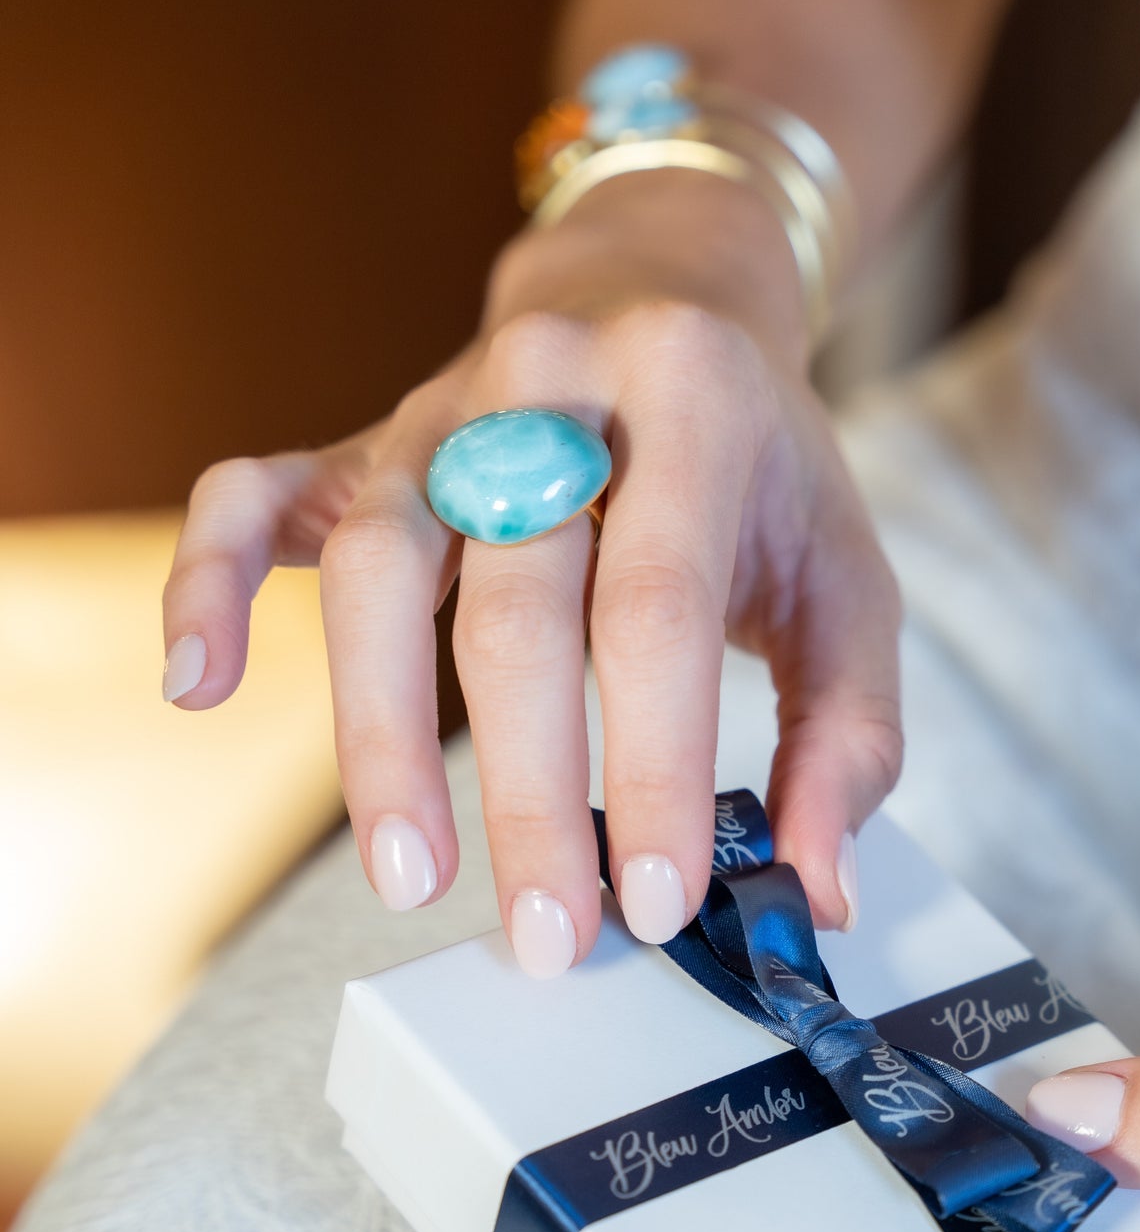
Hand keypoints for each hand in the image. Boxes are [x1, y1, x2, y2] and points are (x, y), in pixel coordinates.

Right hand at [160, 172, 901, 968]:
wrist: (668, 296)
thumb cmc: (761, 471)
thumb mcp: (847, 578)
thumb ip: (849, 735)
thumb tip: (816, 891)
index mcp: (692, 403)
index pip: (658, 608)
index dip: (656, 765)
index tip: (659, 903)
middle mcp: (547, 389)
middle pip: (514, 607)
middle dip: (528, 792)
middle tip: (549, 935)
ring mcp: (436, 411)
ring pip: (376, 569)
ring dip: (377, 733)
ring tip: (407, 876)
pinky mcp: (359, 441)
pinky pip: (251, 494)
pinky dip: (209, 580)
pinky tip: (198, 683)